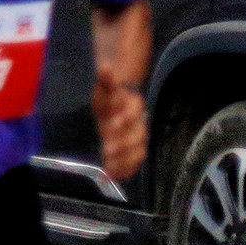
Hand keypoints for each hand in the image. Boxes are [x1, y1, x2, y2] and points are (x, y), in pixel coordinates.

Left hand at [94, 64, 148, 183]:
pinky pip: (135, 160)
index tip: (111, 126)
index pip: (134, 111)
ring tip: (111, 168)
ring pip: (139, 150)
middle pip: (138, 134)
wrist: (119, 105)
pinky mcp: (132, 149)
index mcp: (133, 105)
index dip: (125, 118)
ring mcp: (136, 137)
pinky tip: (115, 178)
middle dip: (124, 144)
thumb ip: (107, 79)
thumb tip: (106, 66)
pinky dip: (126, 169)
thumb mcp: (106, 86)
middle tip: (107, 151)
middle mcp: (138, 123)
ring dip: (126, 160)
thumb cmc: (111, 96)